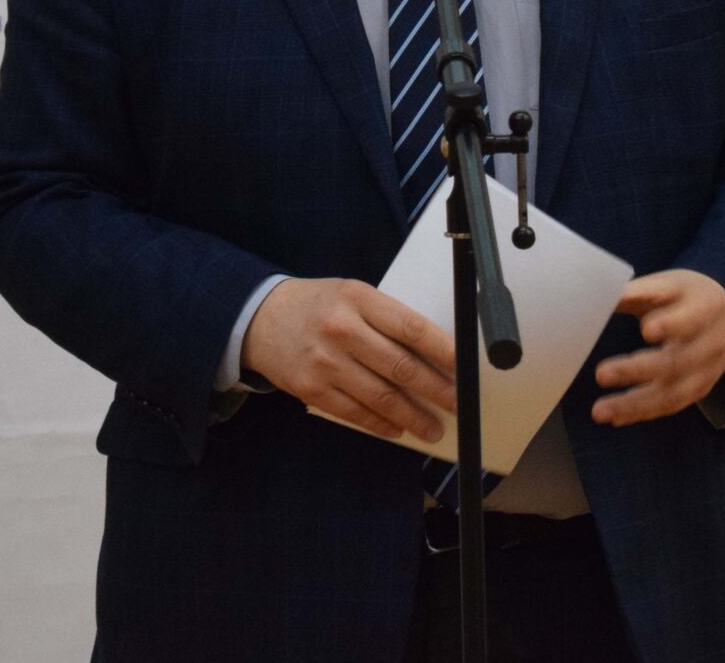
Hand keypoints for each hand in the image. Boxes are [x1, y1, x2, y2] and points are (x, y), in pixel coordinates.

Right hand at [240, 277, 455, 443]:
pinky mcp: (312, 389)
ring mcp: (325, 362)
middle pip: (400, 366)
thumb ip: (386, 319)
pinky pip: (355, 412)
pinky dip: (380, 424)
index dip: (442, 350)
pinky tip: (398, 428)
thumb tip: (433, 353)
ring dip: (412, 416)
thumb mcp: (353, 296)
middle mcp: (342, 329)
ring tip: (433, 428)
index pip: (410, 327)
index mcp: (358, 298)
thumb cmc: (319, 306)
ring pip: (381, 396)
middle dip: (435, 389)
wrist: (260, 318)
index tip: (463, 366)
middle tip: (457, 402)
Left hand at [592, 269, 724, 425]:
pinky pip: (669, 406)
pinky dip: (642, 413)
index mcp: (705, 309)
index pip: (690, 319)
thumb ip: (638, 291)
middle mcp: (710, 345)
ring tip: (600, 410)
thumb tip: (600, 293)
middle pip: (676, 362)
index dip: (670, 325)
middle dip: (637, 370)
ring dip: (633, 404)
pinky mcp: (697, 391)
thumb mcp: (669, 285)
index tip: (646, 329)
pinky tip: (615, 417)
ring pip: (671, 393)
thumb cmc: (687, 298)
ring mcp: (705, 373)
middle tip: (601, 373)